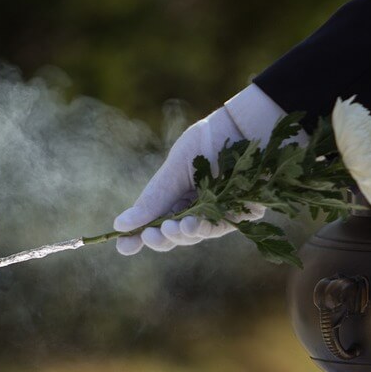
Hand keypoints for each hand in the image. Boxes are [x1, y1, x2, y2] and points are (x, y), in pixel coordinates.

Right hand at [113, 85, 286, 254]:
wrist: (249, 125)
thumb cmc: (212, 139)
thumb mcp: (176, 167)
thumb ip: (153, 198)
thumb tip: (120, 225)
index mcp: (178, 193)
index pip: (156, 220)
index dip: (139, 236)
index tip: (122, 246)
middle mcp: (197, 206)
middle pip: (173, 234)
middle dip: (159, 239)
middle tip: (147, 237)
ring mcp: (217, 212)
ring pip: (193, 235)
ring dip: (178, 236)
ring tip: (167, 230)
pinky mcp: (240, 215)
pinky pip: (216, 229)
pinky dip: (200, 230)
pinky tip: (187, 226)